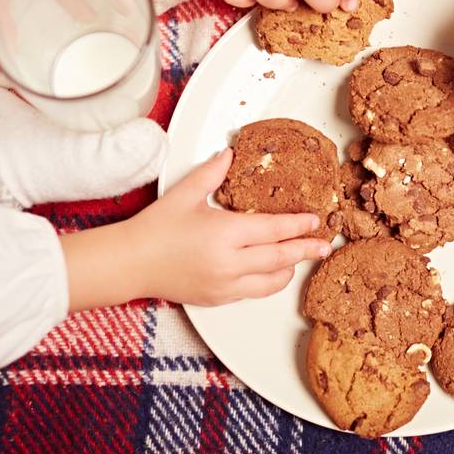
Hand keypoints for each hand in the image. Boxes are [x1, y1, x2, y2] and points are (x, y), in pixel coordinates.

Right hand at [63, 149, 331, 310]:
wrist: (129, 263)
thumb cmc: (154, 229)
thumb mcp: (184, 194)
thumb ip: (212, 173)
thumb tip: (229, 154)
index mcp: (224, 233)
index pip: (274, 229)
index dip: (299, 225)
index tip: (315, 221)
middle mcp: (229, 262)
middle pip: (281, 257)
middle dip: (306, 250)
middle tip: (324, 245)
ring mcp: (224, 284)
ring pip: (271, 280)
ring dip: (289, 268)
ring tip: (301, 257)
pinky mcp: (218, 299)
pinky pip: (254, 292)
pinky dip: (269, 282)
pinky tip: (273, 272)